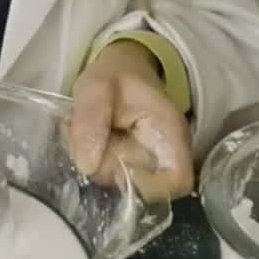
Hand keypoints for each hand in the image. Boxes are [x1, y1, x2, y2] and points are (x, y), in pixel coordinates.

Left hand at [67, 40, 192, 200]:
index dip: (145, 185)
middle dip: (102, 163)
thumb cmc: (116, 75)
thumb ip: (91, 119)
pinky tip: (83, 136)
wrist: (120, 71)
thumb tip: (87, 165)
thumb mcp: (96, 86)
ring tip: (81, 127)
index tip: (113, 162)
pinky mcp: (131, 166)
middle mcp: (166, 155)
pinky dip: (88, 159)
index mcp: (171, 134)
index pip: (177, 182)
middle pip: (139, 187)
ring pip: (117, 182)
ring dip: (89, 159)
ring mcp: (149, 164)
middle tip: (81, 130)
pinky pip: (107, 175)